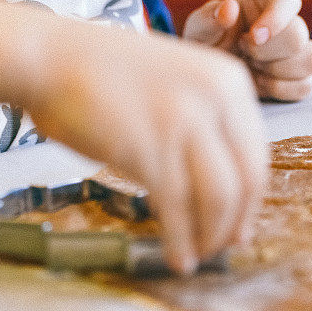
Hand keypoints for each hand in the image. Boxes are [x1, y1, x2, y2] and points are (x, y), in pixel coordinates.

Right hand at [24, 17, 268, 274]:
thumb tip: (223, 178)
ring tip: (198, 253)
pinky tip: (177, 254)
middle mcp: (214, 97)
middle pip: (247, 177)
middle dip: (237, 220)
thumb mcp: (177, 78)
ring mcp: (183, 122)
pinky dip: (182, 240)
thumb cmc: (106, 69)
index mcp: (228, 78)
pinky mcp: (149, 150)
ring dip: (212, 235)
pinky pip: (177, 209)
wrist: (55, 57)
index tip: (240, 219)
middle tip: (225, 244)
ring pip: (219, 198)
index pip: (256, 150)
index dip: (251, 195)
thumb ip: (206, 116)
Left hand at [182, 0, 311, 101]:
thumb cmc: (207, 41)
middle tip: (243, 50)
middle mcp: (287, 23)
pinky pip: (306, 85)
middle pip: (299, 35)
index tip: (253, 35)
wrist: (210, 71)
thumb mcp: (200, 26)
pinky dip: (280, 89)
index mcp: (267, 1)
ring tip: (252, 66)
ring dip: (277, 69)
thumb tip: (229, 8)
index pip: (288, 0)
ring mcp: (296, 52)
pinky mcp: (299, 78)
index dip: (276, 17)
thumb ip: (210, 16)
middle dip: (266, 50)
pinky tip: (259, 81)